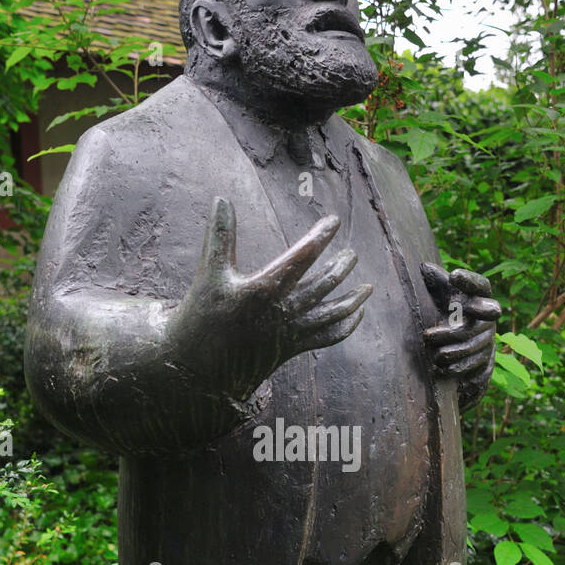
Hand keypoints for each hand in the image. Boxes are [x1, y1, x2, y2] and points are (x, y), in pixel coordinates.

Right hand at [167, 198, 371, 404]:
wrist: (196, 365)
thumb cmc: (200, 315)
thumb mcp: (208, 272)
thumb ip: (220, 234)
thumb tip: (222, 198)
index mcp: (264, 288)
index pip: (302, 255)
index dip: (321, 235)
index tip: (334, 221)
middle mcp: (283, 311)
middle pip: (325, 284)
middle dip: (342, 267)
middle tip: (352, 254)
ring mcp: (290, 332)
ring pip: (332, 313)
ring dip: (353, 299)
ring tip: (368, 288)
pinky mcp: (291, 348)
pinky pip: (327, 338)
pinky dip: (345, 327)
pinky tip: (356, 316)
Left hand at [421, 262, 499, 412]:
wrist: (454, 343)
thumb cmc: (447, 310)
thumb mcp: (442, 295)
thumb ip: (437, 282)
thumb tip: (424, 268)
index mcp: (480, 297)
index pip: (481, 285)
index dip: (470, 281)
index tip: (453, 275)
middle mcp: (488, 317)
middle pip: (473, 325)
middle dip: (452, 332)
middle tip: (427, 336)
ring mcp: (488, 339)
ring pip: (474, 347)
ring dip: (453, 352)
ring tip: (434, 356)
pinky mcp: (486, 360)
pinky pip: (477, 366)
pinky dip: (460, 368)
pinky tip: (443, 369)